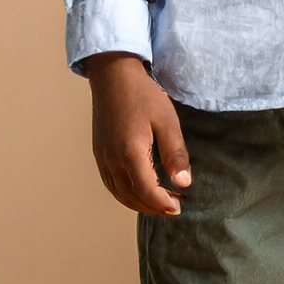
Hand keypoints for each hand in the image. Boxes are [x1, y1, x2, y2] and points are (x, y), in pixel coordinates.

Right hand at [87, 52, 190, 214]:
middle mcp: (112, 160)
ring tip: (160, 201)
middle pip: (131, 197)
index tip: (179, 207)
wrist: (113, 76)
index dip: (163, 203)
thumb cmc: (143, 95)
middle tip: (174, 206)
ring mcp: (103, 157)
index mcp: (130, 153)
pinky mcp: (99, 153)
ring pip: (119, 193)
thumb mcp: (167, 121)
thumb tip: (184, 183)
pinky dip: (125, 194)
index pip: (147, 191)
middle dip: (153, 207)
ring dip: (139, 203)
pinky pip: (110, 183)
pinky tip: (140, 190)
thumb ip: (175, 154)